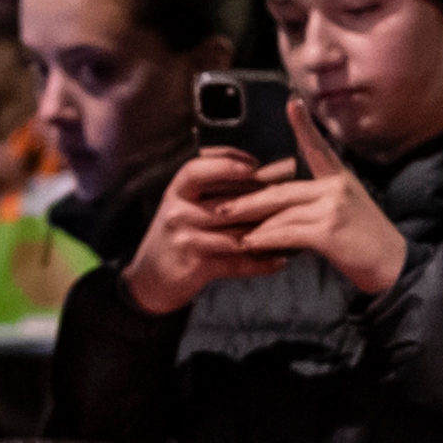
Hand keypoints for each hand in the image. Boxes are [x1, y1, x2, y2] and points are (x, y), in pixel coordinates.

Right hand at [128, 146, 281, 317]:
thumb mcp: (183, 206)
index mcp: (176, 192)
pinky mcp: (196, 266)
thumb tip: (258, 175)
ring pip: (237, 234)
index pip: (198, 169)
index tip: (255, 164)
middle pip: (228, 203)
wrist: (150, 280)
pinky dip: (259, 264)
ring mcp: (186, 240)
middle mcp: (178, 213)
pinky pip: (236, 264)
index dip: (227, 163)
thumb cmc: (176, 236)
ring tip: (292, 230)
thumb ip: (211, 192)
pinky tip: (279, 262)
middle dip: (261, 202)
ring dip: (267, 234)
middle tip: (289, 198)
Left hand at [221, 100, 406, 297]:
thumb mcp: (347, 213)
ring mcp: (333, 207)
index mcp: (340, 179)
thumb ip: (318, 205)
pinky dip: (265, 239)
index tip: (291, 102)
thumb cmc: (368, 244)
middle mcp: (336, 187)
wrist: (396, 267)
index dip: (303, 125)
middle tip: (219, 204)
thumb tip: (282, 211)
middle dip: (247, 199)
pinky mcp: (329, 230)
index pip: (318, 147)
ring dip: (250, 222)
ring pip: (280, 211)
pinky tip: (249, 244)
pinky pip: (287, 232)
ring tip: (226, 227)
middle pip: (281, 189)